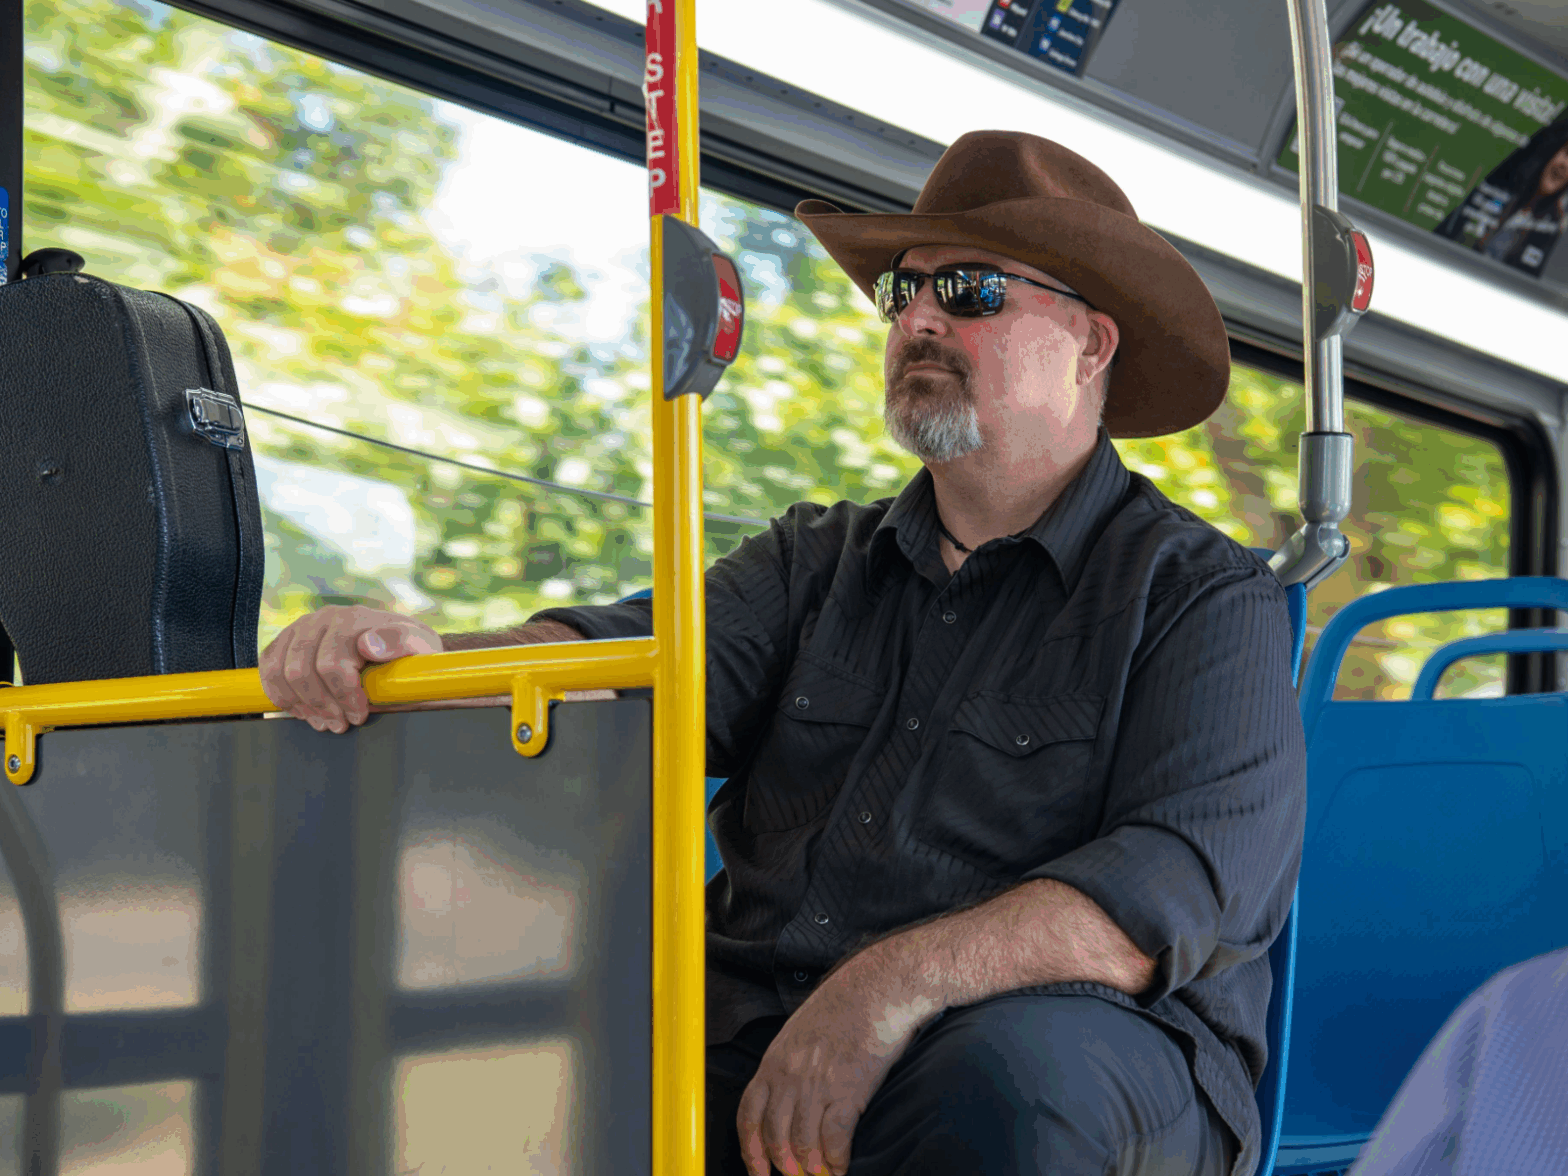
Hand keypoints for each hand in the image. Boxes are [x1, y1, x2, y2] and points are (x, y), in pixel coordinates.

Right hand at [260, 605, 440, 731]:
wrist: (398, 644)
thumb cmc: (409, 651)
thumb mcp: (420, 646)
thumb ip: (400, 643)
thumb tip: (369, 645)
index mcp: (353, 619)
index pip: (332, 664)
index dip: (344, 696)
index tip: (359, 716)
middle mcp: (324, 619)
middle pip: (301, 671)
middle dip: (321, 705)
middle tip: (340, 726)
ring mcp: (302, 627)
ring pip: (280, 671)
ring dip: (300, 704)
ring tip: (323, 722)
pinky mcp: (287, 640)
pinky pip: (268, 668)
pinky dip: (281, 695)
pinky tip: (302, 710)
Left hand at [736, 968, 924, 1175]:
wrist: (876, 990)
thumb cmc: (843, 1007)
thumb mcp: (799, 1032)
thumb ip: (788, 1065)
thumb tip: (786, 1099)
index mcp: (774, 1061)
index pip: (748, 1115)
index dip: (749, 1150)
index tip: (757, 1170)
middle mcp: (790, 1076)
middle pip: (774, 1136)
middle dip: (783, 1165)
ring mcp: (817, 1086)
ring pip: (802, 1144)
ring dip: (811, 1167)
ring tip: (821, 1174)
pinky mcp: (847, 1092)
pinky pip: (835, 1140)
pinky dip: (837, 1160)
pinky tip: (841, 1165)